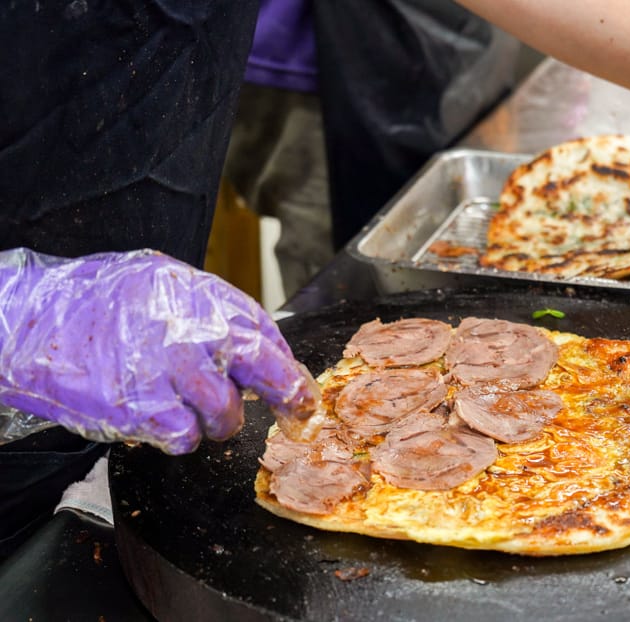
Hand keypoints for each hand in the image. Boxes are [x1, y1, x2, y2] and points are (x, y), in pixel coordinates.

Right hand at [0, 249, 320, 453]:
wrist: (24, 320)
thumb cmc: (91, 303)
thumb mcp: (157, 284)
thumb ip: (203, 311)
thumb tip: (254, 344)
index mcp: (194, 292)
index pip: (261, 328)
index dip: (284, 360)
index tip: (297, 382)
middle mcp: (187, 327)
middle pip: (262, 366)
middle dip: (287, 394)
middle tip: (296, 411)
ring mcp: (165, 369)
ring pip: (225, 414)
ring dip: (219, 423)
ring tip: (193, 412)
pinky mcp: (139, 408)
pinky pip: (184, 438)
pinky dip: (180, 438)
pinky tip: (160, 422)